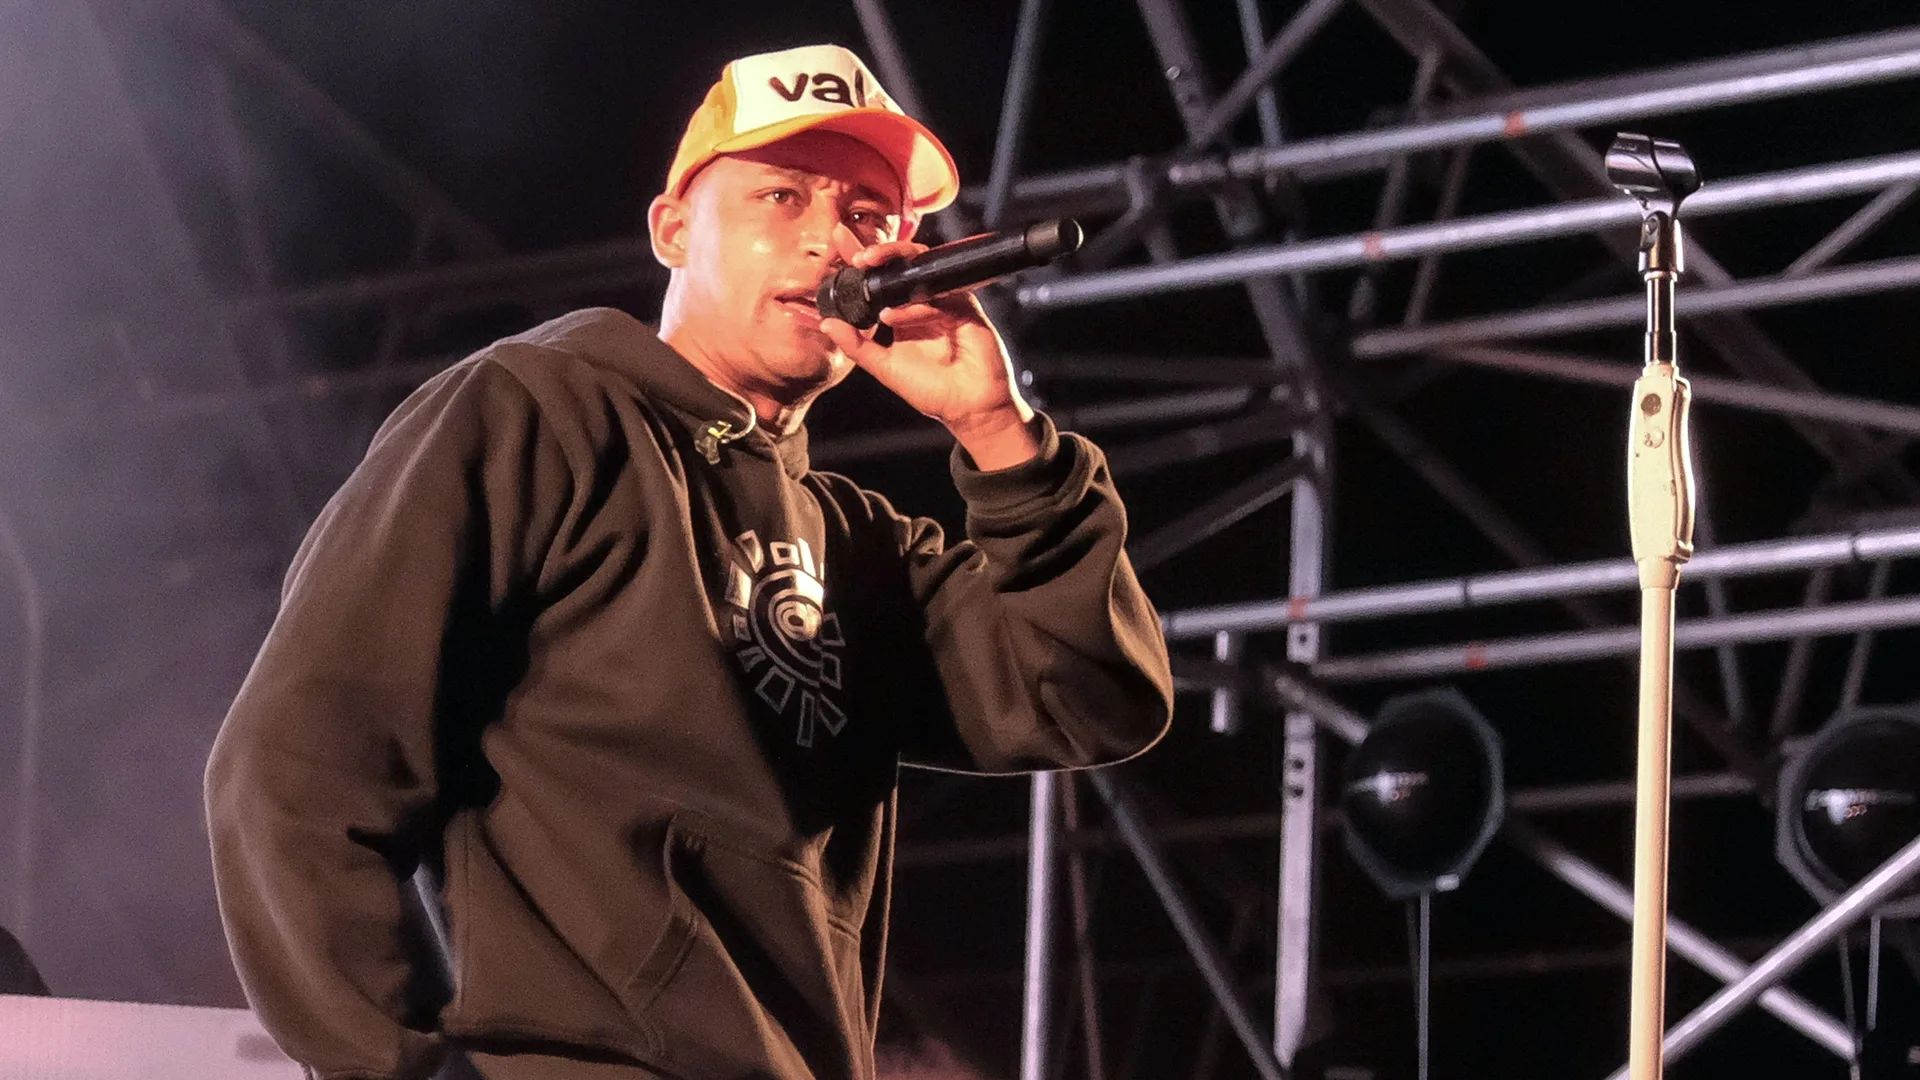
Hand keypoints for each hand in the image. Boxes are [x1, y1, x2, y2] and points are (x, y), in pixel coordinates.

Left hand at [818, 224, 1039, 469]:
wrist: (969, 408)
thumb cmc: (932, 390)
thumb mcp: (884, 368)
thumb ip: (856, 346)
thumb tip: (826, 323)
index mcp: (902, 313)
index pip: (879, 279)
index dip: (861, 257)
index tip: (840, 238)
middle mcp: (922, 303)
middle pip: (902, 264)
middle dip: (881, 252)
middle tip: (860, 255)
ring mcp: (945, 302)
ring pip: (922, 267)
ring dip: (895, 262)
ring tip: (870, 267)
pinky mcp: (965, 307)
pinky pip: (939, 296)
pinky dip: (914, 305)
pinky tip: (894, 317)